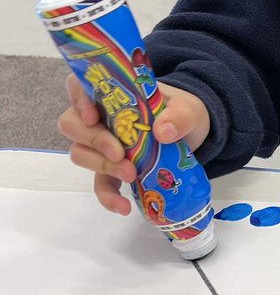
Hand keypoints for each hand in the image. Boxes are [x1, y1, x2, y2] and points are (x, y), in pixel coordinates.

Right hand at [58, 74, 210, 215]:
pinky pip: (99, 184)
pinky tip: (123, 207)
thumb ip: (179, 115)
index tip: (92, 115)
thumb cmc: (182, 113)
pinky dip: (108, 196)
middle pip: (73, 124)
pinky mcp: (112, 169)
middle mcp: (99, 117)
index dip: (79, 100)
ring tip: (130, 174)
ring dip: (102, 166)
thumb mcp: (189, 109)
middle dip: (94, 140)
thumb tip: (163, 132)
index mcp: (113, 94)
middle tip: (119, 153)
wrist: (191, 136)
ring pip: (81, 154)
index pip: (80, 87)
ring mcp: (102, 145)